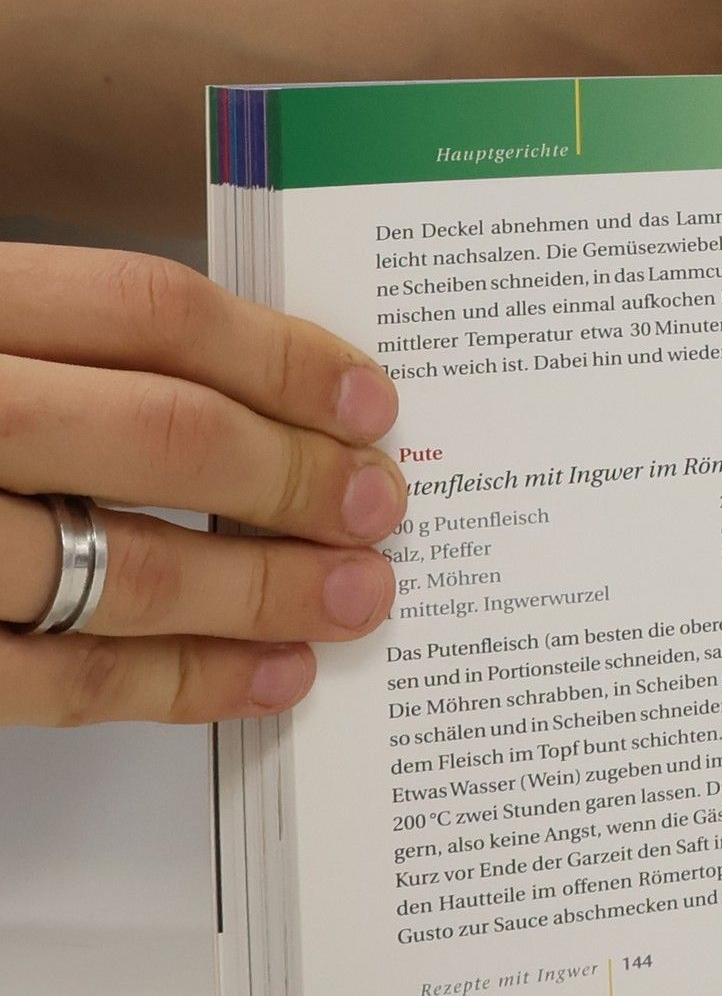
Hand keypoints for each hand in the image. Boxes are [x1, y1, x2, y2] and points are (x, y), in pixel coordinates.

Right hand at [0, 245, 405, 725]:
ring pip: (125, 566)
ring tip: (356, 597)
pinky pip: (67, 677)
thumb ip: (66, 353)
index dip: (282, 358)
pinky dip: (186, 684)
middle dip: (295, 477)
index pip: (147, 311)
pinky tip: (272, 679)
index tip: (369, 403)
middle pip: (159, 433)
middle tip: (381, 504)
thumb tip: (258, 403)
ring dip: (265, 590)